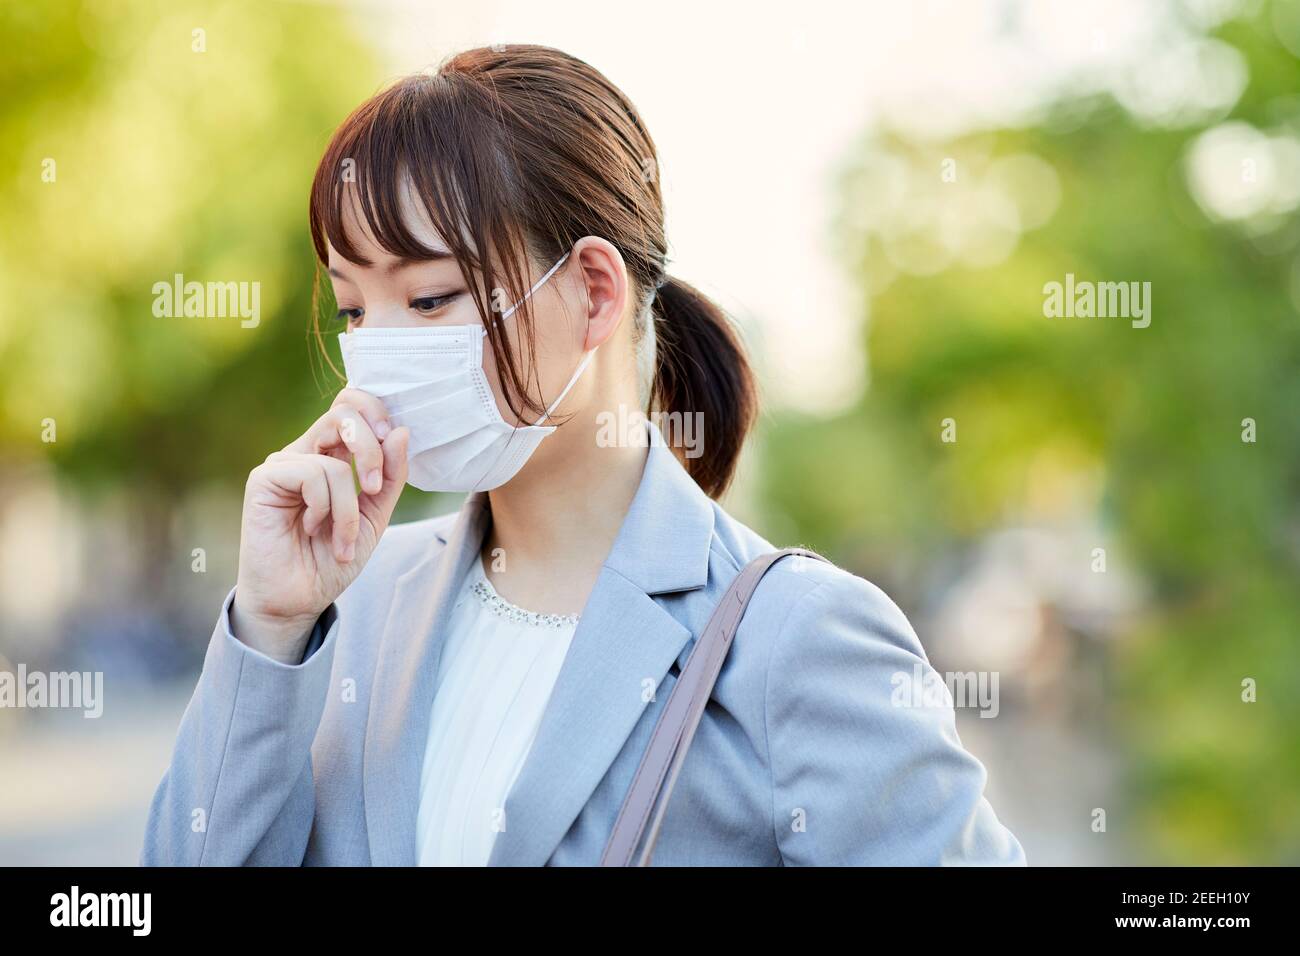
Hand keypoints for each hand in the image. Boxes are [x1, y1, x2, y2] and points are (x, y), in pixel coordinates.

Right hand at [230, 388, 408, 662]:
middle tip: (376, 488)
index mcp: (332, 454)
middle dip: (370, 448)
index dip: (378, 414)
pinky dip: (326, 507)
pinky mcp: (264, 479)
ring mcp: (284, 463)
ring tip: (342, 538)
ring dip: (349, 507)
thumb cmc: (333, 558)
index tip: (394, 442)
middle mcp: (307, 451)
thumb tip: (400, 431)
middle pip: (344, 411)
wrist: (299, 599)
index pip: (353, 405)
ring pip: (335, 458)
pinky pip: (312, 473)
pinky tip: (312, 530)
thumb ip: (390, 475)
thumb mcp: (376, 516)